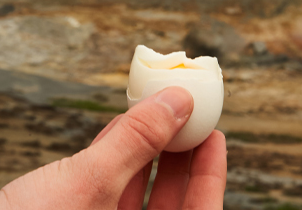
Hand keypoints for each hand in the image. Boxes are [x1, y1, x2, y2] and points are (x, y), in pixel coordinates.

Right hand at [0, 87, 226, 209]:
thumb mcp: (88, 183)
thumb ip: (136, 143)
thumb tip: (178, 102)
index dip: (210, 175)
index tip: (214, 134)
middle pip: (169, 202)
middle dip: (178, 154)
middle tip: (186, 113)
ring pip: (134, 193)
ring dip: (145, 150)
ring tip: (153, 112)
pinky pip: (104, 189)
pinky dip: (113, 158)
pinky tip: (117, 128)